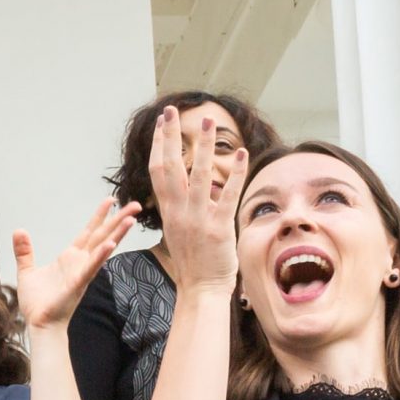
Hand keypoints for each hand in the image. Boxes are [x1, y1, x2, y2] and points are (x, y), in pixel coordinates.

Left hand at [14, 200, 138, 330]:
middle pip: (102, 236)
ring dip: (117, 234)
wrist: (38, 324)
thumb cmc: (37, 303)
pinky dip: (99, 256)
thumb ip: (25, 251)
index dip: (100, 216)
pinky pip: (90, 268)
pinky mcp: (77, 284)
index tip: (111, 200)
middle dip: (118, 220)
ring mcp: (81, 273)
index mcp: (70, 258)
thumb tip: (19, 230)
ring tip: (131, 219)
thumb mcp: (27, 271)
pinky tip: (110, 244)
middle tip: (136, 204)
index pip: (88, 232)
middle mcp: (80, 263)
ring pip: (102, 249)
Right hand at [148, 106, 243, 291]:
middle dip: (170, 136)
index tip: (162, 123)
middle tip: (171, 111)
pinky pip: (227, 196)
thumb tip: (191, 186)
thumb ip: (182, 206)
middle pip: (171, 166)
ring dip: (203, 146)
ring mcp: (198, 219)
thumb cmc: (193, 261)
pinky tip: (242, 153)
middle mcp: (179, 211)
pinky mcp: (219, 228)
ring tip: (206, 121)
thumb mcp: (179, 229)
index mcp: (168, 210)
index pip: (158, 170)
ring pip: (198, 175)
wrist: (200, 289)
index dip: (159, 144)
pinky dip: (236, 173)